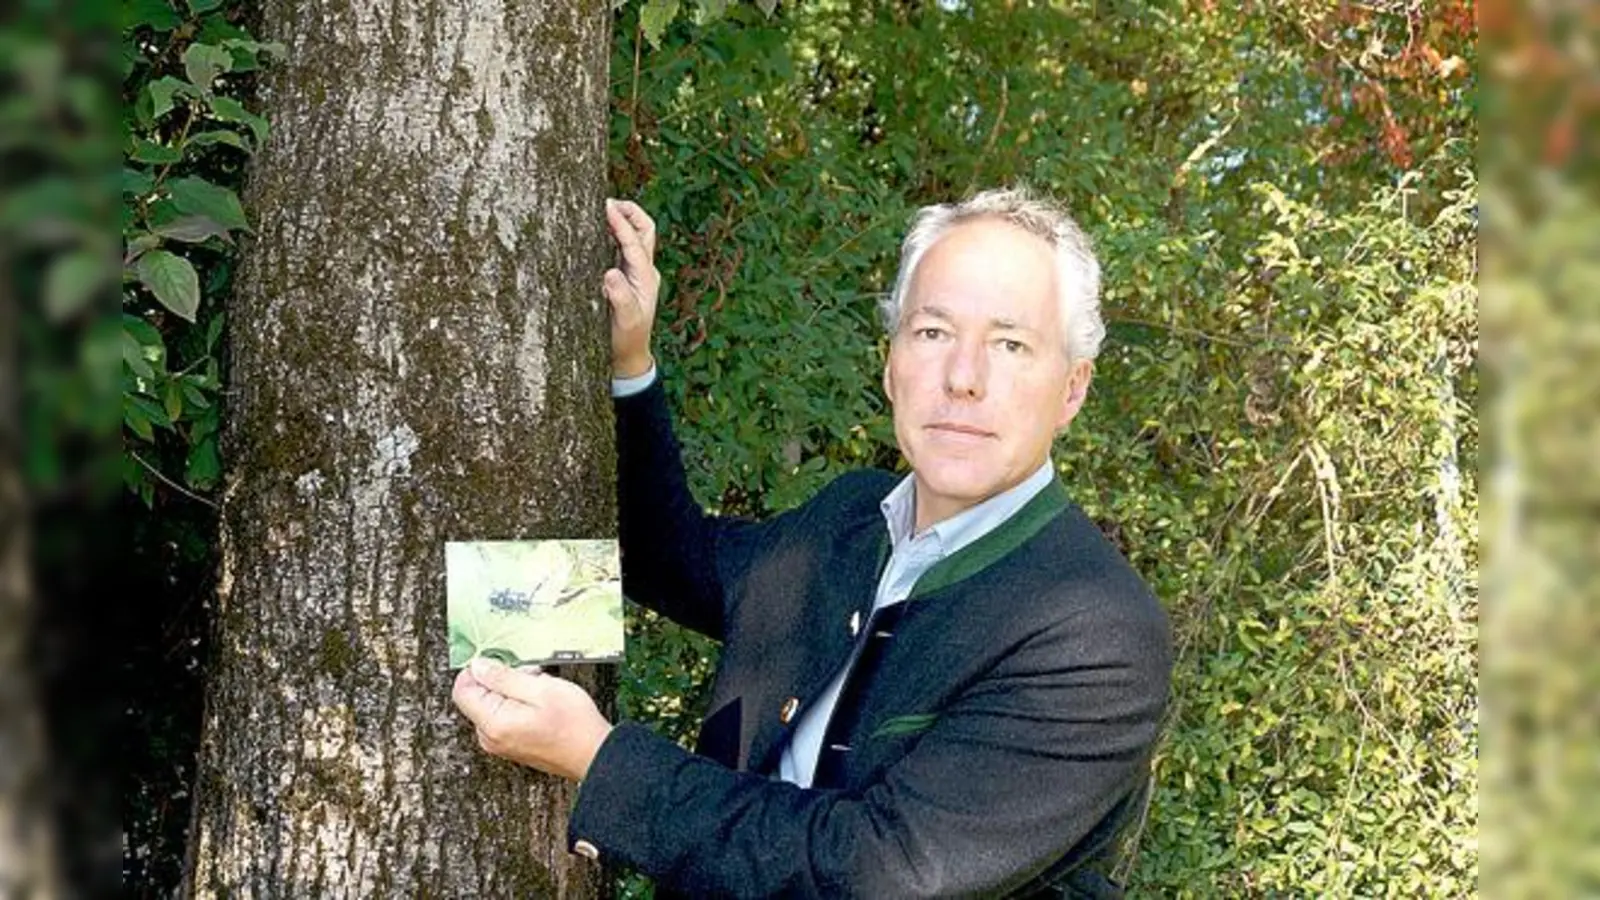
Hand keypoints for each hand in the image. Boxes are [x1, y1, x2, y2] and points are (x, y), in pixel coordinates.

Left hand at [452, 658, 614, 781]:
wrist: (594, 755)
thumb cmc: (573, 724)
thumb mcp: (541, 689)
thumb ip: (504, 677)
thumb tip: (478, 666)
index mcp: (493, 723)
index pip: (461, 690)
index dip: (478, 670)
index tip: (502, 662)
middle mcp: (489, 737)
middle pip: (477, 696)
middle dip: (500, 679)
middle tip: (531, 675)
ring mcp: (499, 743)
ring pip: (491, 704)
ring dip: (512, 690)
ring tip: (541, 689)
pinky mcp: (510, 745)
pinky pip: (502, 716)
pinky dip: (517, 704)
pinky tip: (540, 703)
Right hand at [603, 198, 659, 378]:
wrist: (629, 356)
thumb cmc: (626, 340)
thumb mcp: (624, 321)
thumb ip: (620, 298)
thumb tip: (610, 273)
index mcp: (646, 278)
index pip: (634, 243)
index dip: (621, 223)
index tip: (606, 206)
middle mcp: (645, 272)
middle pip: (645, 230)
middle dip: (630, 212)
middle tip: (608, 201)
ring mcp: (638, 273)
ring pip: (637, 237)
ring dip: (624, 220)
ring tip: (604, 209)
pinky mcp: (628, 278)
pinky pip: (625, 248)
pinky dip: (616, 233)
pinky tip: (600, 230)